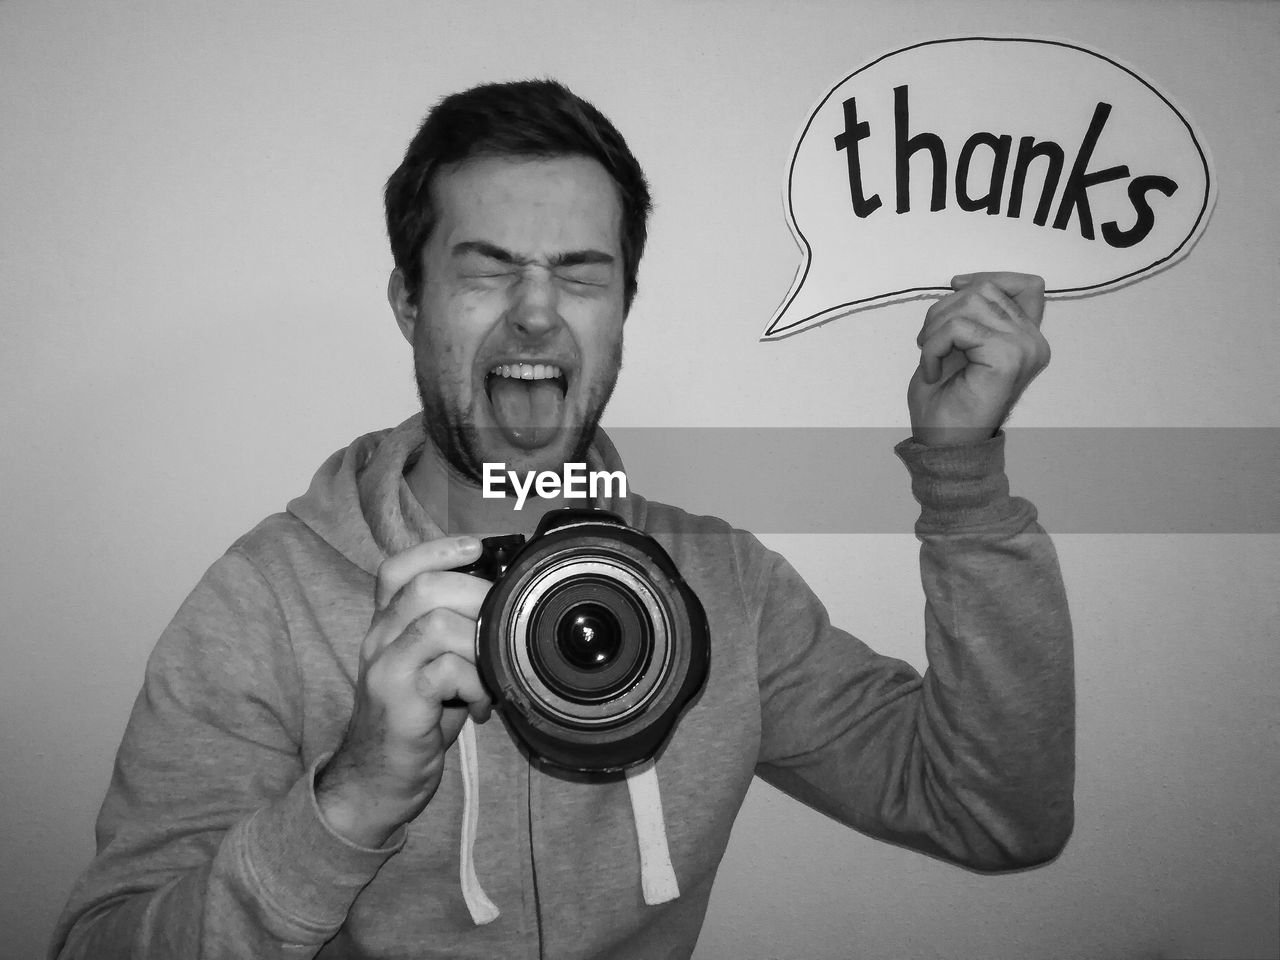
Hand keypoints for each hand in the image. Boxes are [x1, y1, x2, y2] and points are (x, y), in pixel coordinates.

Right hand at [316, 535, 492, 847]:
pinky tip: (480, 706)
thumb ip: (455, 633)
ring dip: (479, 644)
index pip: (397, 568)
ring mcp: (384, 669)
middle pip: (423, 588)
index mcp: (387, 626)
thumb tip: (507, 604)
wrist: (376, 780)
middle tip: (506, 624)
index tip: (478, 547)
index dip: (437, 549)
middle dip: (477, 596)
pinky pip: (444, 672)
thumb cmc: (417, 721)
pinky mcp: (398, 702)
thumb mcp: (433, 668)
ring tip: (494, 672)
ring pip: (435, 625)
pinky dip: (475, 684)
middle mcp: (378, 639)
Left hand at [908, 272, 1049, 445]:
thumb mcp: (959, 345)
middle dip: (943, 310)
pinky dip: (933, 346)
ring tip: (931, 359)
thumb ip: (973, 315)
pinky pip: (958, 327)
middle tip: (928, 345)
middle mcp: (1033, 342)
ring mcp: (1024, 348)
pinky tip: (932, 372)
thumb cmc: (947, 401)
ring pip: (970, 303)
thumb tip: (966, 283)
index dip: (989, 278)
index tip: (955, 286)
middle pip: (985, 290)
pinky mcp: (1007, 358)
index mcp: (1026, 338)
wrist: (944, 444)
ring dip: (935, 329)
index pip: (1027, 285)